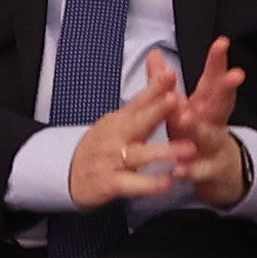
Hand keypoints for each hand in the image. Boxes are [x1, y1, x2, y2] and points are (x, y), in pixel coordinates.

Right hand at [65, 40, 249, 213]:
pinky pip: (133, 184)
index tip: (171, 73)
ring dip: (165, 151)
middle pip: (138, 121)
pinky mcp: (111, 184)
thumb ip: (143, 107)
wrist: (67, 175)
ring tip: (189, 149)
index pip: (139, 100)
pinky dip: (149, 184)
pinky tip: (167, 183)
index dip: (154, 87)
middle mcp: (116, 137)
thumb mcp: (118, 123)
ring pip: (140, 154)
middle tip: (177, 100)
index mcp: (120, 119)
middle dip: (157, 110)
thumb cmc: (101, 146)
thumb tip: (165, 80)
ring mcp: (112, 160)